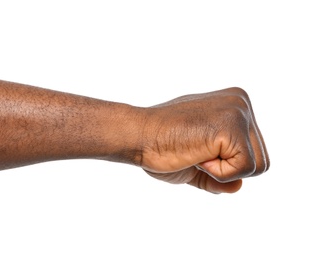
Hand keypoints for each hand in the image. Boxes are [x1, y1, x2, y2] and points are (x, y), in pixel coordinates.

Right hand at [140, 87, 269, 193]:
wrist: (138, 136)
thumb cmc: (160, 147)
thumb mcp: (196, 164)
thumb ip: (220, 175)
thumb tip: (239, 186)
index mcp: (234, 104)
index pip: (251, 150)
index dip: (224, 164)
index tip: (195, 148)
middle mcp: (241, 102)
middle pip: (261, 159)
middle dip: (228, 169)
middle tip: (194, 152)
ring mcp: (238, 111)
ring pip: (259, 166)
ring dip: (224, 171)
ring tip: (196, 152)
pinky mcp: (232, 126)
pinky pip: (245, 168)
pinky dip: (219, 173)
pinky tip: (197, 154)